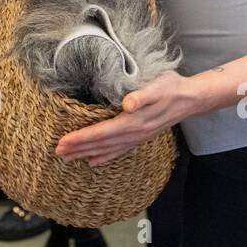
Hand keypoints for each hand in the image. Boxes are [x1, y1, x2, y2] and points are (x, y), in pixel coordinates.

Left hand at [55, 71, 196, 166]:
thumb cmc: (171, 86)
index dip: (81, 138)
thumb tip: (127, 104)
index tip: (63, 142)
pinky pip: (119, 151)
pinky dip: (105, 157)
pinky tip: (93, 162)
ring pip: (107, 149)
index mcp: (134, 121)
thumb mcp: (157, 85)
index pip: (102, 132)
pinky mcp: (140, 137)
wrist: (190, 98)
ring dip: (86, 154)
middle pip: (101, 144)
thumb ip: (142, 95)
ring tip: (68, 158)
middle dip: (78, 148)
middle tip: (57, 152)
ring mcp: (137, 137)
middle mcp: (134, 133)